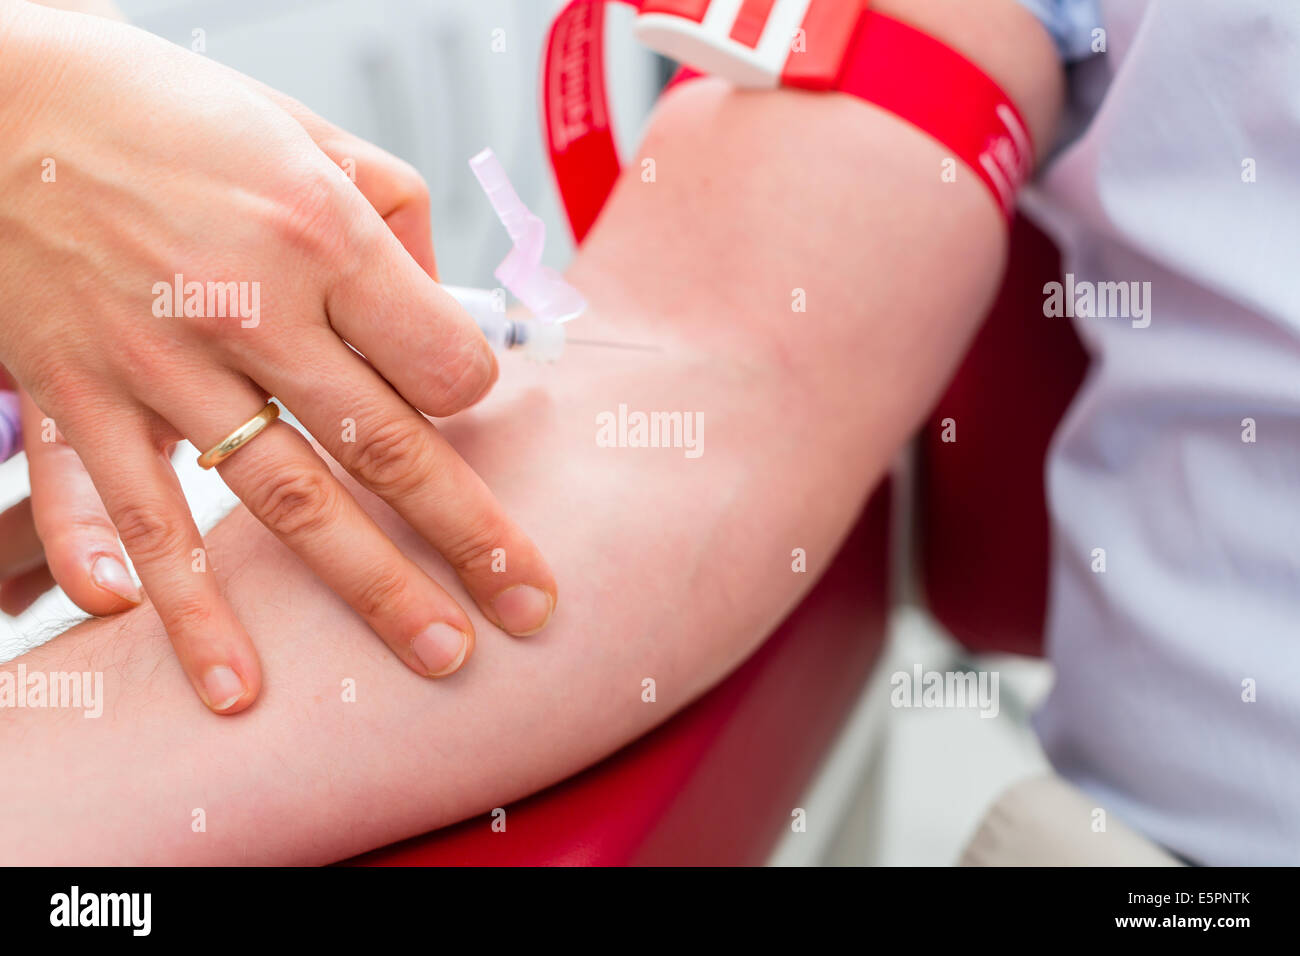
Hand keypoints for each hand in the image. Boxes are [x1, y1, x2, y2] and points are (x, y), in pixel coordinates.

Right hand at [0, 3, 556, 712]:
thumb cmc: (165, 113)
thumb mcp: (306, 130)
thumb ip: (393, 214)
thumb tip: (444, 299)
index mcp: (319, 235)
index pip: (442, 362)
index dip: (471, 394)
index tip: (463, 405)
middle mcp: (247, 309)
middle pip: (386, 452)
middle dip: (470, 539)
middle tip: (527, 610)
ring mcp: (156, 365)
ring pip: (279, 502)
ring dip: (364, 591)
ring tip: (432, 659)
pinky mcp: (76, 396)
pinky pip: (116, 507)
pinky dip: (155, 586)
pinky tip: (208, 664)